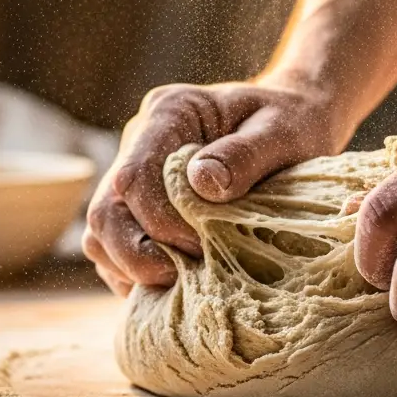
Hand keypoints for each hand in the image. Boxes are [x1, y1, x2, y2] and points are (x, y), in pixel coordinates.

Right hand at [84, 79, 351, 295]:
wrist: (295, 121)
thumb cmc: (292, 124)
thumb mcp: (282, 132)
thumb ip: (245, 154)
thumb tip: (202, 184)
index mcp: (169, 112)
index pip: (134, 176)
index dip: (160, 222)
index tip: (203, 245)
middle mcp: (139, 141)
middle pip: (106, 211)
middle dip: (138, 256)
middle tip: (185, 277)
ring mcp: (134, 176)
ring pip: (102, 235)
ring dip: (133, 269)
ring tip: (182, 283)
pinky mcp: (140, 208)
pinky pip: (116, 250)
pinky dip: (138, 276)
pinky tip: (178, 285)